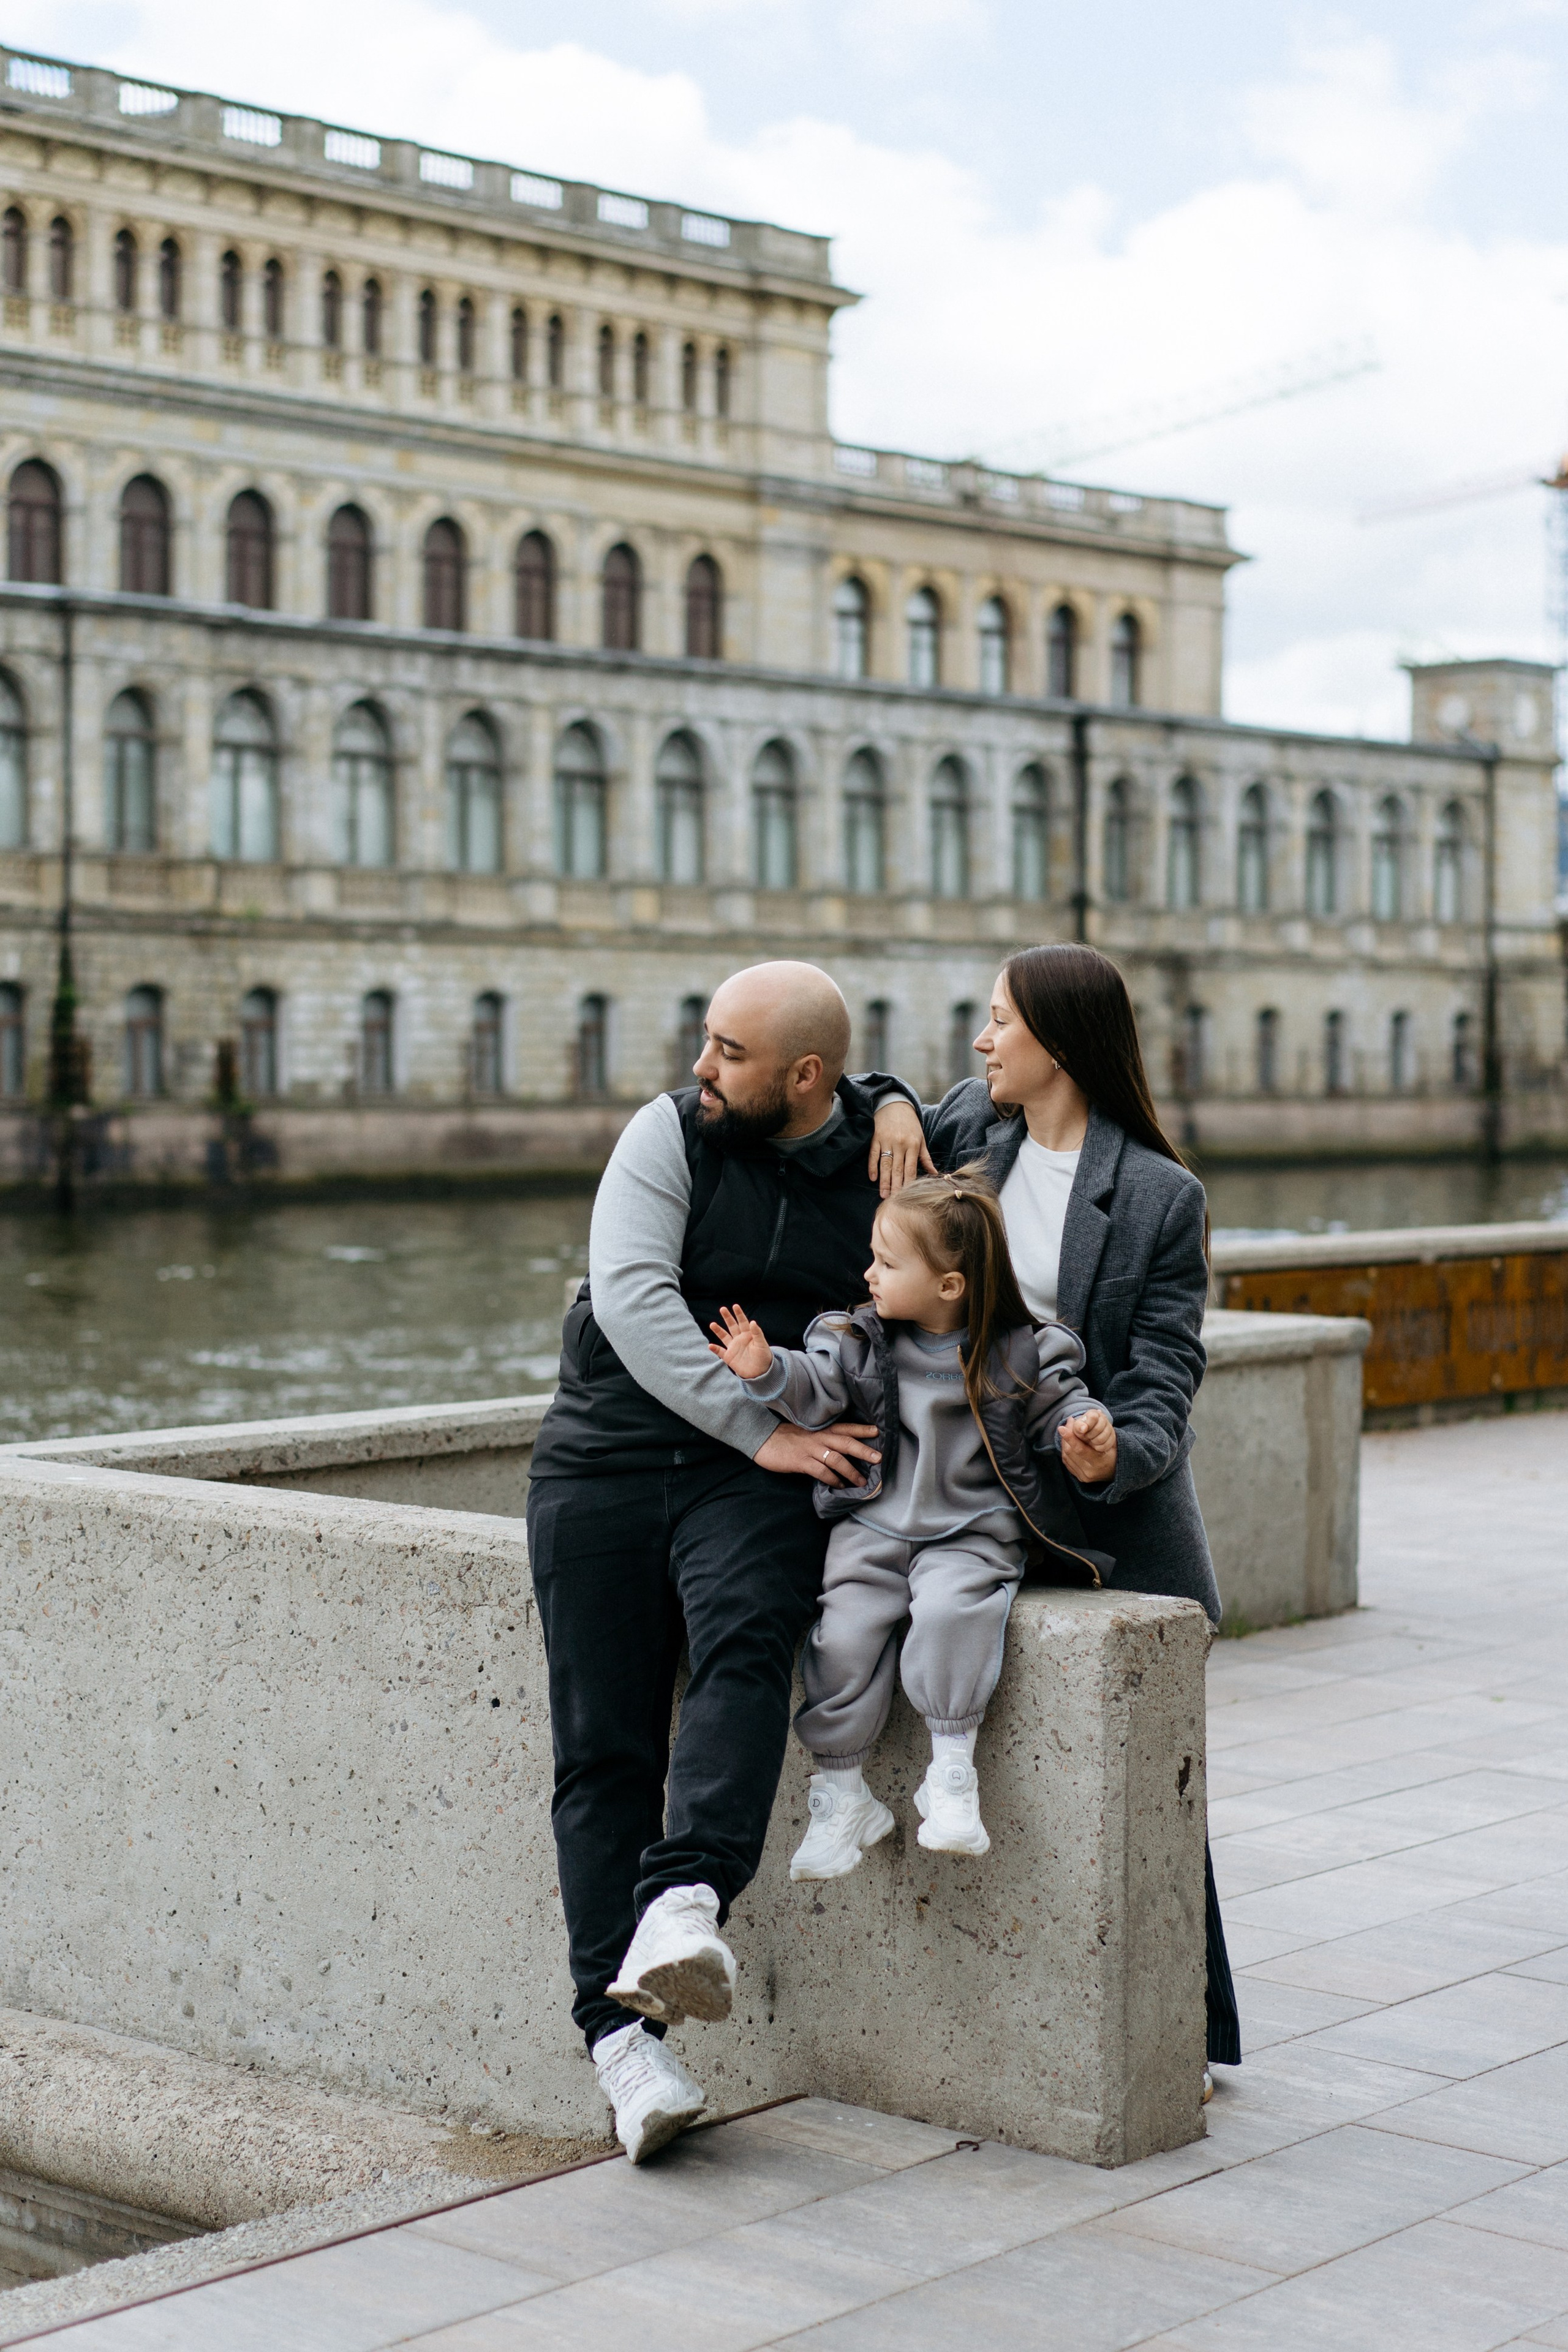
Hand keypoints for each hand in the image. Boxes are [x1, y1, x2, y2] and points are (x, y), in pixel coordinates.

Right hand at [708, 1303, 774, 1380]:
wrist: (761, 1373)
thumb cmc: (764, 1357)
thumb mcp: (762, 1344)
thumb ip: (757, 1333)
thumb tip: (753, 1321)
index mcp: (748, 1335)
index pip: (743, 1322)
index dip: (739, 1314)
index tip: (735, 1306)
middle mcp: (739, 1339)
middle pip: (732, 1326)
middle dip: (727, 1318)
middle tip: (722, 1309)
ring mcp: (733, 1348)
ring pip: (724, 1337)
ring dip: (718, 1331)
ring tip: (712, 1324)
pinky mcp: (729, 1357)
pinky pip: (720, 1352)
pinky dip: (715, 1349)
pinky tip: (710, 1345)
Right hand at [754, 1421, 880, 1487]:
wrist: (763, 1439)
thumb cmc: (786, 1437)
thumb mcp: (807, 1433)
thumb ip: (823, 1439)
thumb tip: (841, 1449)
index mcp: (821, 1429)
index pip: (846, 1427)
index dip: (862, 1429)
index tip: (877, 1431)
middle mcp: (819, 1437)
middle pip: (846, 1442)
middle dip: (864, 1450)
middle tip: (879, 1458)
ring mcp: (810, 1449)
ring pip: (837, 1459)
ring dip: (851, 1471)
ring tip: (862, 1481)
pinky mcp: (801, 1461)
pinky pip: (822, 1472)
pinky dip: (833, 1480)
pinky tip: (839, 1486)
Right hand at [868, 1099, 934, 1197]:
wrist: (895, 1104)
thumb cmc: (910, 1124)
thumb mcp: (921, 1138)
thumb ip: (925, 1157)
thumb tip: (934, 1173)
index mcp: (913, 1145)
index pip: (911, 1168)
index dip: (908, 1183)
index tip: (907, 1195)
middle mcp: (900, 1144)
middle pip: (898, 1169)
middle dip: (896, 1186)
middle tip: (893, 1201)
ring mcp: (886, 1141)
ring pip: (885, 1164)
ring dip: (884, 1180)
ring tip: (883, 1194)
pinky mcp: (875, 1138)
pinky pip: (873, 1154)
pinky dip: (872, 1166)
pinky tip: (872, 1177)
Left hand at [1060, 1407, 1116, 1485]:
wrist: (1116, 1471)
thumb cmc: (1112, 1452)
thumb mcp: (1109, 1440)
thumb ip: (1098, 1429)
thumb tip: (1095, 1412)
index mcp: (1099, 1462)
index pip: (1080, 1449)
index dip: (1070, 1437)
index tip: (1062, 1427)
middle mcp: (1090, 1471)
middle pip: (1070, 1452)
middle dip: (1066, 1437)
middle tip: (1065, 1425)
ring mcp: (1084, 1476)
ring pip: (1066, 1456)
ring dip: (1064, 1443)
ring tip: (1066, 1432)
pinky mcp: (1079, 1477)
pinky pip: (1067, 1462)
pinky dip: (1065, 1451)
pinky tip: (1067, 1443)